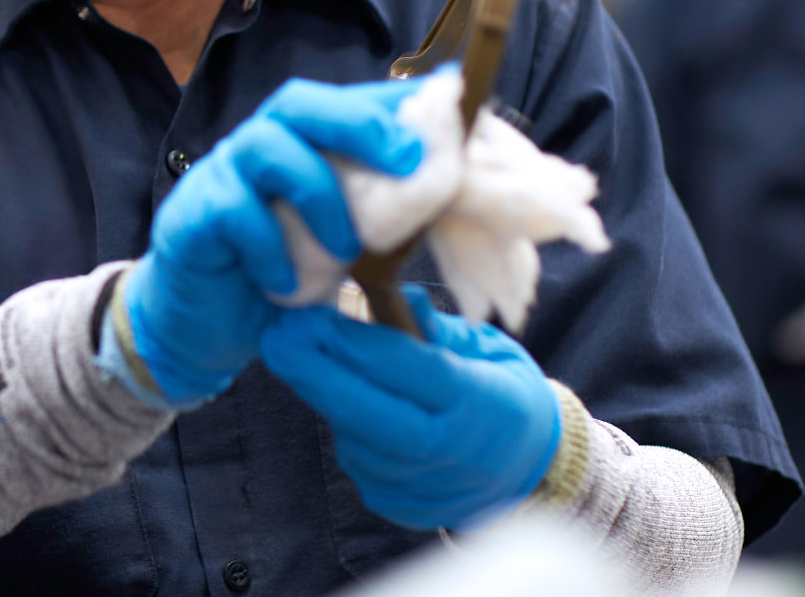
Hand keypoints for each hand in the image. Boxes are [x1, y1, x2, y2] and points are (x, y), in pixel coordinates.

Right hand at [123, 78, 423, 405]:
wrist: (205, 327)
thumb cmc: (280, 276)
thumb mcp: (339, 241)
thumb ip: (377, 210)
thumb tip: (445, 182)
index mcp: (296, 146)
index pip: (341, 100)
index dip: (388, 100)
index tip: (442, 108)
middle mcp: (256, 148)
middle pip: (299, 102)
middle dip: (359, 123)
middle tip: (406, 160)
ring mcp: (219, 177)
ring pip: (265, 147)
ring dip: (318, 194)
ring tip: (346, 250)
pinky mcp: (191, 215)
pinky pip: (232, 211)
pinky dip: (269, 248)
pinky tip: (285, 284)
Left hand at [260, 286, 559, 528]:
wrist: (528, 466)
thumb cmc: (500, 389)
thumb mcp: (485, 346)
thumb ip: (436, 328)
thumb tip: (399, 296)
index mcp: (483, 405)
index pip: (413, 372)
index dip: (358, 344)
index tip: (313, 315)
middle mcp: (454, 454)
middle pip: (370, 414)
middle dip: (315, 373)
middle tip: (276, 336)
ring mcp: (425, 489)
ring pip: (355, 437)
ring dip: (325, 395)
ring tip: (309, 355)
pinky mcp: (399, 507)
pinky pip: (356, 458)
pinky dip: (345, 424)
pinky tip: (343, 397)